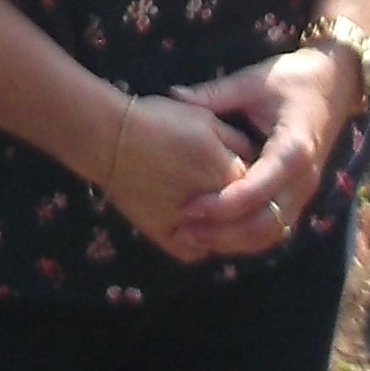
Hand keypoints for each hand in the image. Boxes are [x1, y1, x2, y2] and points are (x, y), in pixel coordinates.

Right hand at [83, 92, 249, 262]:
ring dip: (225, 229)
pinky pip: (195, 250)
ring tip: (212, 208)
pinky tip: (194, 225)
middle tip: (226, 189)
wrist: (110, 137)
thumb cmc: (158, 122)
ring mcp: (191, 227)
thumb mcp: (206, 120)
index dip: (254, 177)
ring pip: (223, 239)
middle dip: (242, 206)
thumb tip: (253, 157)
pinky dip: (198, 241)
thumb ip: (237, 141)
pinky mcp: (168, 239)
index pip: (259, 186)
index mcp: (230, 175)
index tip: (243, 169)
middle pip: (242, 216)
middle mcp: (216, 207)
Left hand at [168, 48, 357, 257]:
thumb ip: (215, 93)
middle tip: (181, 232)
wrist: (335, 84)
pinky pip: (276, 228)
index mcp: (293, 150)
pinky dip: (247, 238)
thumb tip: (174, 96)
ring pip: (271, 233)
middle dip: (223, 233)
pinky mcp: (299, 196)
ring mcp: (304, 191)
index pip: (257, 190)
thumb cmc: (293, 79)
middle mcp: (303, 179)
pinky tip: (216, 235)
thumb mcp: (253, 81)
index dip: (222, 205)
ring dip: (233, 241)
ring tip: (192, 238)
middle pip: (265, 224)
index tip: (188, 207)